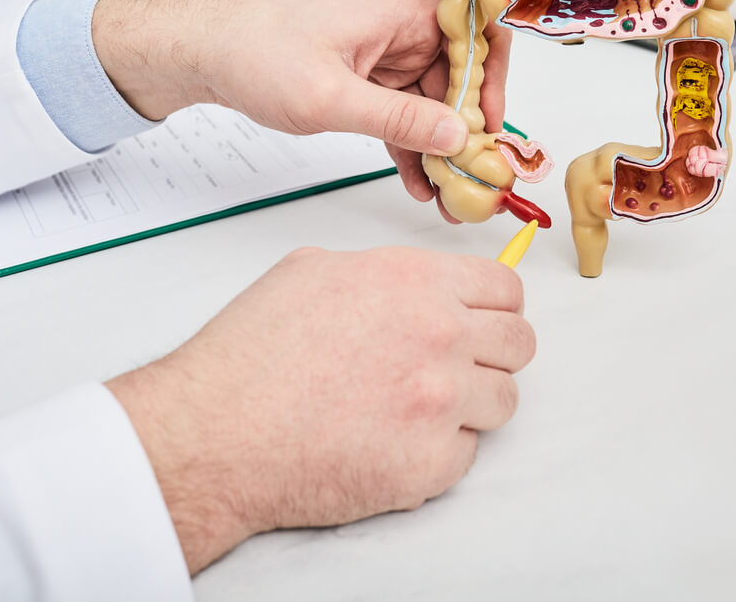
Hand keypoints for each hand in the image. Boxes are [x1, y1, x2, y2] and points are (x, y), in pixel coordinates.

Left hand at [91, 0, 510, 212]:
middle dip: (465, 133)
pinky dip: (408, 146)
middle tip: (472, 179)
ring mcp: (381, 58)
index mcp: (400, 13)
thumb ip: (399, 119)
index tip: (491, 128)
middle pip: (456, 81)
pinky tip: (417, 181)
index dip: (492, 83)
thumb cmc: (254, 50)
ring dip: (437, 149)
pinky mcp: (363, 81)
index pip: (476, 38)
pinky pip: (400, 116)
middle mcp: (398, 32)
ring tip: (448, 194)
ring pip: (429, 106)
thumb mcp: (331, 96)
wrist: (203, 51)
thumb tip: (455, 135)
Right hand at [106, 246, 533, 573]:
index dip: (495, 306)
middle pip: (520, 343)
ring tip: (414, 408)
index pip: (506, 289)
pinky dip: (436, 452)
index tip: (482, 320)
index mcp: (415, 281)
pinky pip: (465, 455)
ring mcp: (440, 402)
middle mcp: (440, 336)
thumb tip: (412, 287)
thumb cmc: (250, 354)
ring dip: (469, 404)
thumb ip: (381, 273)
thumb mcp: (312, 270)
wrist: (215, 431)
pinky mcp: (428, 465)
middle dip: (494, 353)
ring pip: (502, 402)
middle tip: (456, 365)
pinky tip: (389, 442)